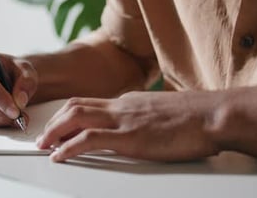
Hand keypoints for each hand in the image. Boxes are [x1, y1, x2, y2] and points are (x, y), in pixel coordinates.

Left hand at [36, 91, 224, 161]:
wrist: (213, 115)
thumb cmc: (198, 117)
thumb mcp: (166, 113)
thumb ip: (149, 117)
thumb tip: (144, 126)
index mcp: (130, 101)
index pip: (91, 104)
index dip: (69, 115)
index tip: (59, 126)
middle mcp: (122, 105)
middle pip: (76, 106)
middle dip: (54, 121)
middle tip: (42, 137)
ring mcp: (124, 119)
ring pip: (76, 117)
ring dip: (54, 131)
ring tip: (43, 145)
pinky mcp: (130, 137)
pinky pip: (88, 139)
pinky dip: (68, 147)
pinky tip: (59, 156)